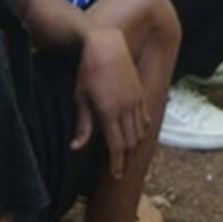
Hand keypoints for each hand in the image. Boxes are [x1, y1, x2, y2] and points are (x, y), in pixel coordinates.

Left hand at [72, 28, 147, 178]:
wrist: (107, 45)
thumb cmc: (88, 71)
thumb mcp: (81, 98)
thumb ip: (83, 125)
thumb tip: (77, 147)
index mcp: (110, 112)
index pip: (117, 146)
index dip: (117, 163)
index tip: (116, 176)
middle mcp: (127, 109)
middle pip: (131, 141)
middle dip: (126, 158)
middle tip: (119, 169)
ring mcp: (136, 100)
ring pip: (140, 130)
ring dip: (134, 145)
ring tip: (127, 154)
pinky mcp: (140, 92)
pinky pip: (145, 117)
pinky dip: (142, 129)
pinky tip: (137, 133)